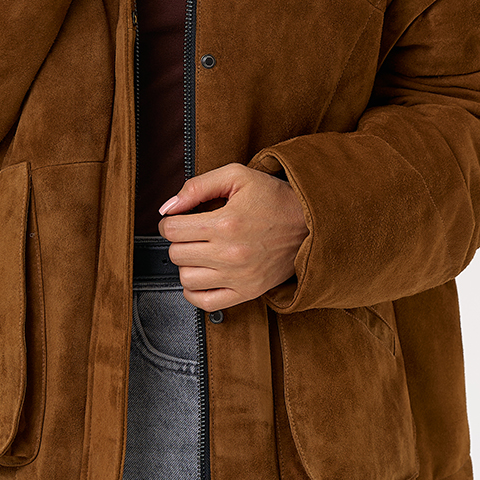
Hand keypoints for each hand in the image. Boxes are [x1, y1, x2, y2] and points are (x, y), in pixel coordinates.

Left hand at [158, 164, 306, 309]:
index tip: (177, 220)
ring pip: (186, 278)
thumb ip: (197, 187)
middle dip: (178, 241)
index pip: (172, 230)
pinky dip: (194, 292)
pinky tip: (200, 276)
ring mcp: (239, 276)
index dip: (169, 222)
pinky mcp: (248, 292)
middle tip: (192, 233)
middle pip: (177, 254)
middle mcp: (231, 253)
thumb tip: (168, 207)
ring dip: (187, 264)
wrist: (310, 223)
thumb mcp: (237, 176)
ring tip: (199, 252)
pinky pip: (205, 302)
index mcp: (226, 223)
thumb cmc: (275, 198)